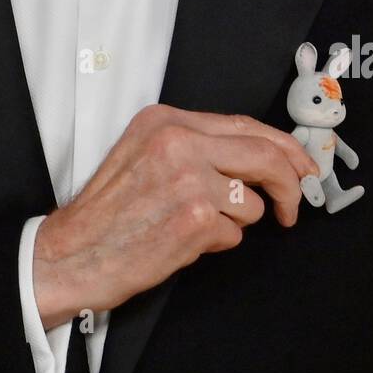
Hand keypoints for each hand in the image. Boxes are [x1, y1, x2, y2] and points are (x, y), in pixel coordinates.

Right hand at [33, 103, 318, 328]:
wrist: (70, 253)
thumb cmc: (107, 212)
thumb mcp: (144, 153)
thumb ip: (196, 146)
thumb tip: (258, 156)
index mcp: (166, 120)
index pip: (245, 124)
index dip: (283, 147)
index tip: (301, 166)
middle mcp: (177, 141)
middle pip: (265, 155)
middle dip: (291, 183)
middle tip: (295, 205)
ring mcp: (188, 178)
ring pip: (251, 202)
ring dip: (234, 223)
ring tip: (194, 226)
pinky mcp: (194, 218)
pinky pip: (234, 234)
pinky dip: (215, 244)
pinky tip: (181, 242)